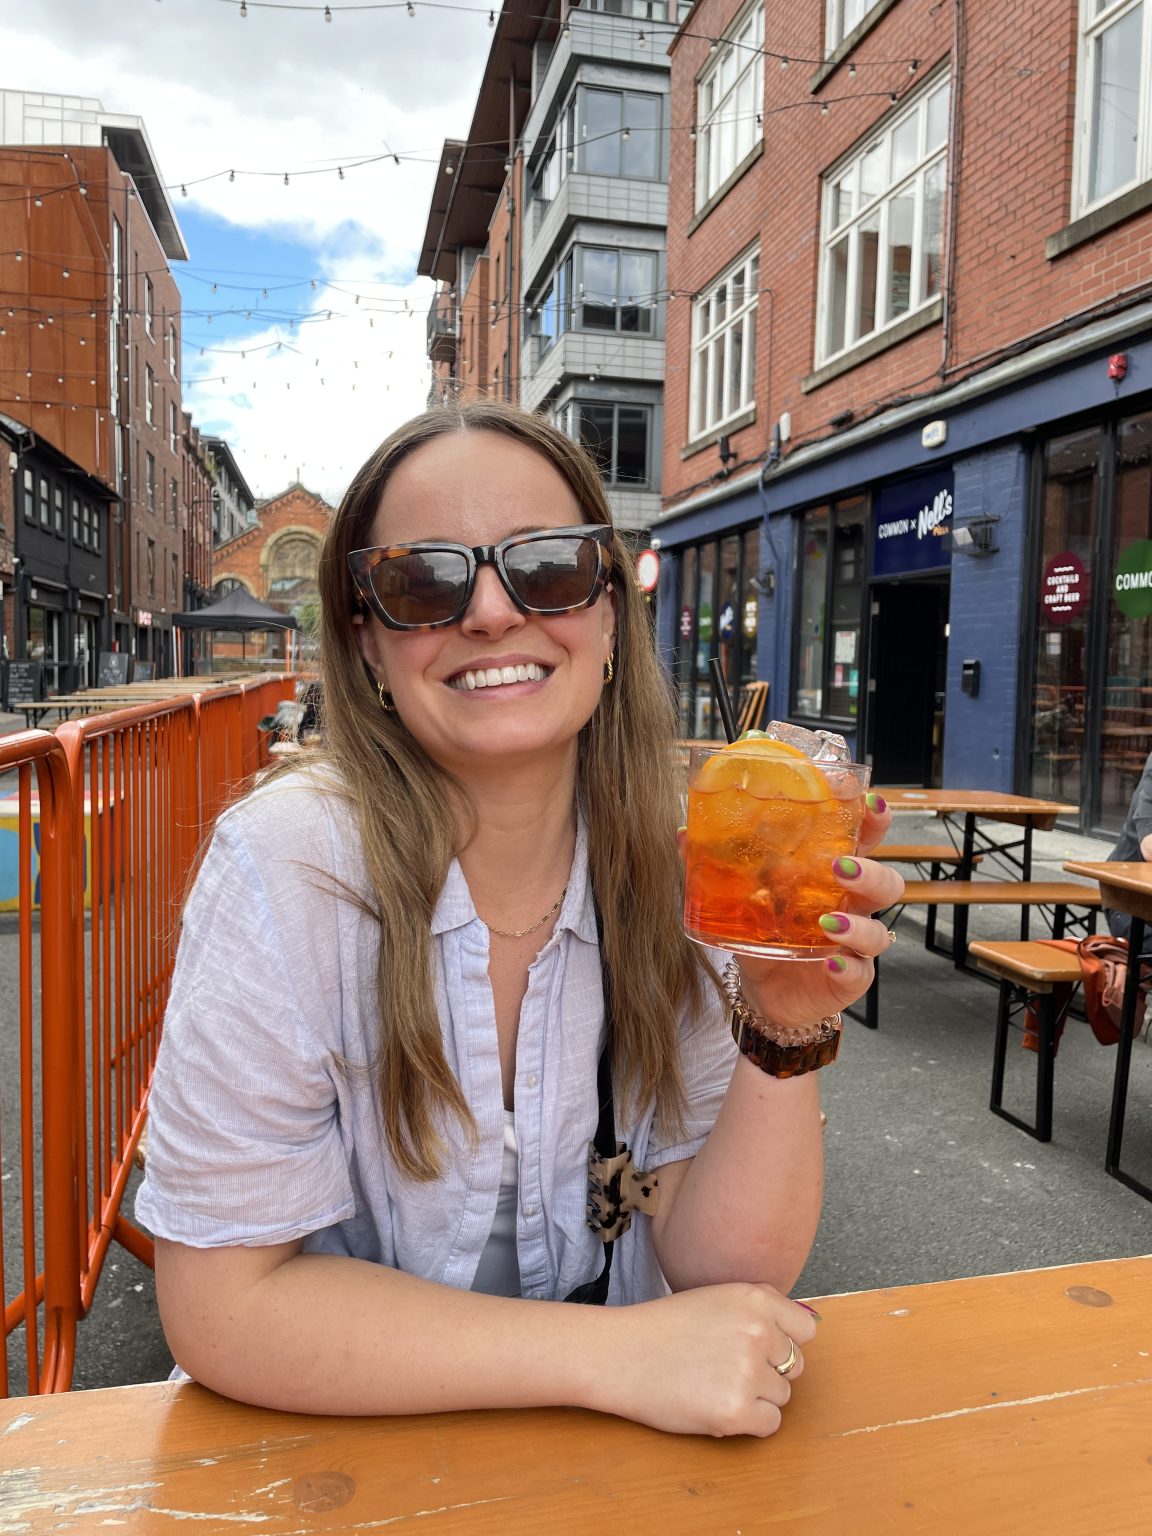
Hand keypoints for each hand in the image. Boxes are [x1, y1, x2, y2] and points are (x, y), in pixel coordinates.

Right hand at [598, 1283, 817, 1436]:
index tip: (758, 1348)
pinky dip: (748, 1422)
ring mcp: (748, 1372)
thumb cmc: (664, 1327)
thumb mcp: (717, 1297)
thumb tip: (809, 1325)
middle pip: (794, 1366)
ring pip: (781, 1396)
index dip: (783, 1343)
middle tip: (726, 1367)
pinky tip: (717, 1404)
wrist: (620, 1354)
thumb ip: (762, 1307)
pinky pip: (769, 1424)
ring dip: (756, 1397)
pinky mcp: (735, 1410)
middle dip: (767, 1371)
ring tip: (714, 1383)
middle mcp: (758, 1332)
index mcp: (755, 1299)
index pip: (805, 1331)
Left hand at [679, 793, 903, 1028]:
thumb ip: (719, 866)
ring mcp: (854, 944)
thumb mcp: (742, 896)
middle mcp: (851, 907)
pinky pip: (859, 972)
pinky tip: (831, 962)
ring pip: (877, 929)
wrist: (765, 992)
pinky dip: (847, 967)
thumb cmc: (764, 933)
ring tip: (828, 922)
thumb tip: (684, 834)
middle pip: (885, 883)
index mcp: (832, 876)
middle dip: (869, 871)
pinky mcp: (849, 978)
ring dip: (858, 923)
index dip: (874, 822)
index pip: (864, 841)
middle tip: (839, 867)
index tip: (870, 803)